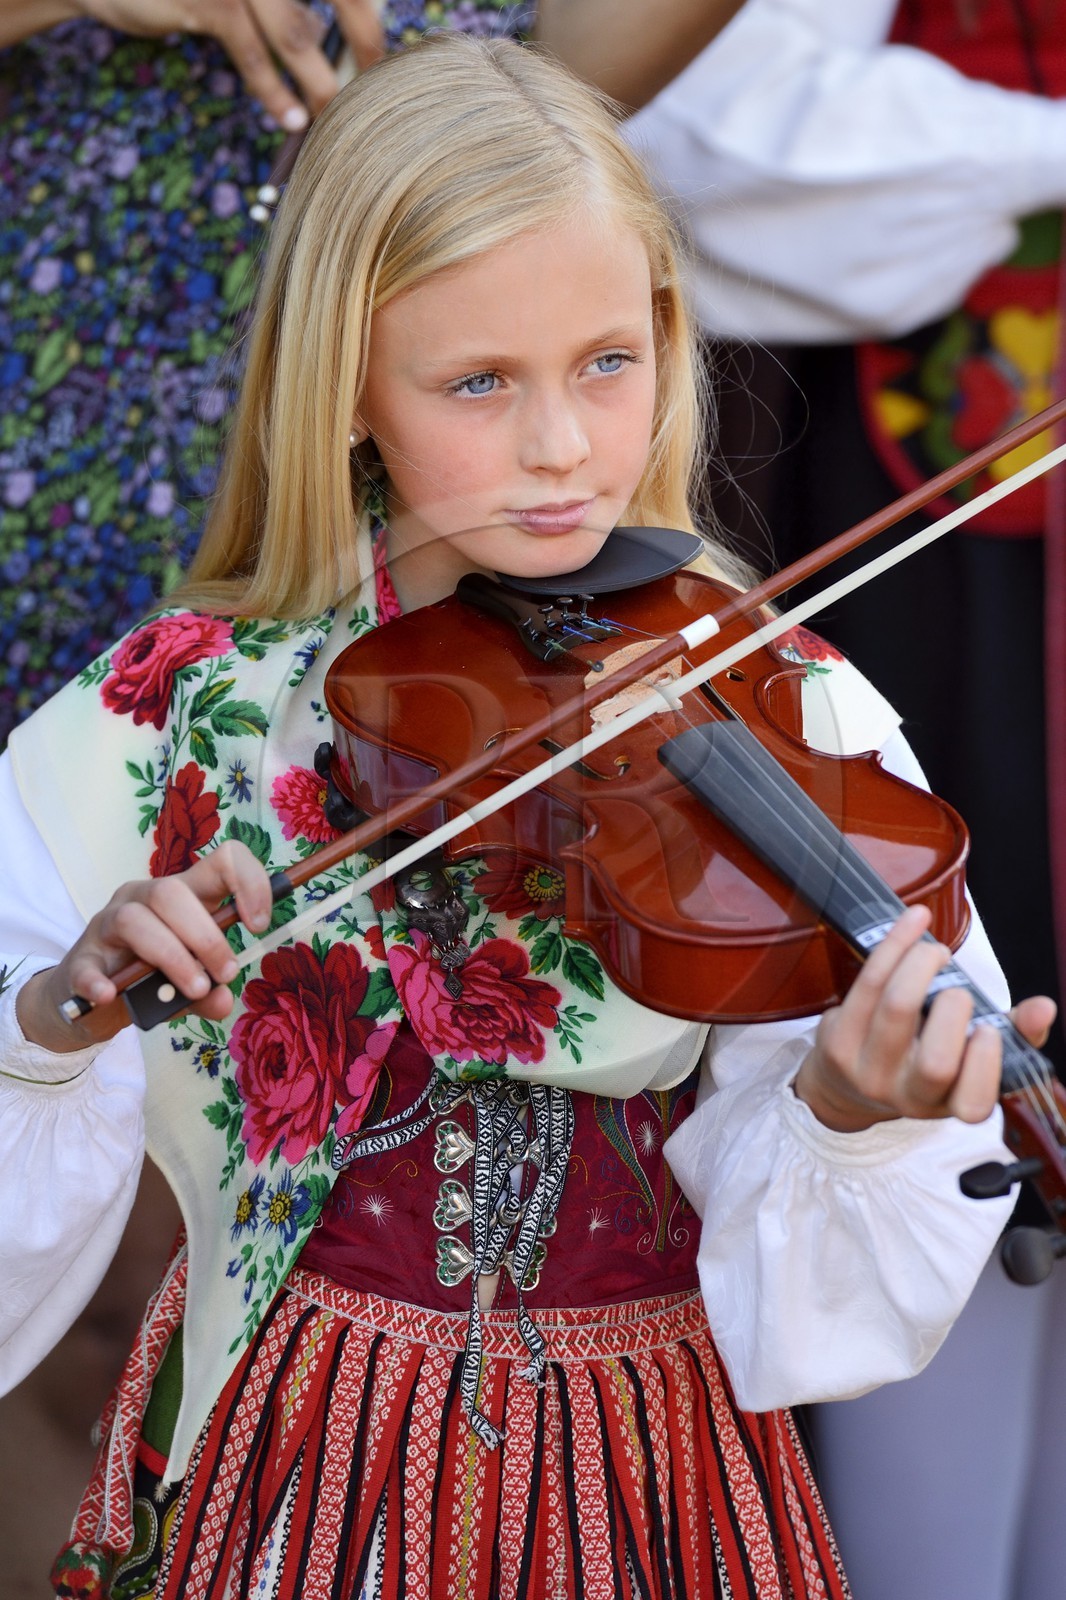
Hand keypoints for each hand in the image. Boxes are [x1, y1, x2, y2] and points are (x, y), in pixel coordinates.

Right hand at [17, 840, 274, 1053]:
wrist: (96, 997)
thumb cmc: (152, 978)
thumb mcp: (189, 985)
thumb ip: (208, 993)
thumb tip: (222, 1000)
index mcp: (182, 895)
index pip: (220, 862)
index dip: (248, 883)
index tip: (259, 924)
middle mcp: (143, 898)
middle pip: (172, 892)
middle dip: (206, 936)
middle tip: (226, 974)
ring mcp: (108, 924)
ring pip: (135, 919)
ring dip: (172, 956)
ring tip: (194, 990)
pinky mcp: (81, 958)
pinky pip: (87, 965)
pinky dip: (98, 980)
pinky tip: (110, 995)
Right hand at [75, 0, 384, 126]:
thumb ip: (289, 9)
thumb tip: (339, 45)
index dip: (368, 17)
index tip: (387, 54)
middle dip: (364, 43)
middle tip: (377, 87)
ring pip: (296, 32)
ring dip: (319, 82)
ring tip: (332, 117)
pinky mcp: (210, 1)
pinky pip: (252, 55)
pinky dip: (274, 92)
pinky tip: (291, 117)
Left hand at [794, 904, 1056, 1132]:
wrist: (846, 1082)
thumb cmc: (925, 1057)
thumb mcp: (970, 1055)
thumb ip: (1014, 1033)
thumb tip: (1043, 1007)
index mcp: (948, 1104)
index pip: (972, 1103)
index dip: (985, 1066)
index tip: (987, 1029)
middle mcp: (906, 1096)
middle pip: (935, 1062)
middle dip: (954, 1010)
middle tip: (957, 988)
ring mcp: (867, 1071)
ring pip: (897, 1009)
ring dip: (922, 964)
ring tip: (936, 951)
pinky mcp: (836, 1042)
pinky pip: (867, 983)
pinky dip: (895, 944)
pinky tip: (916, 922)